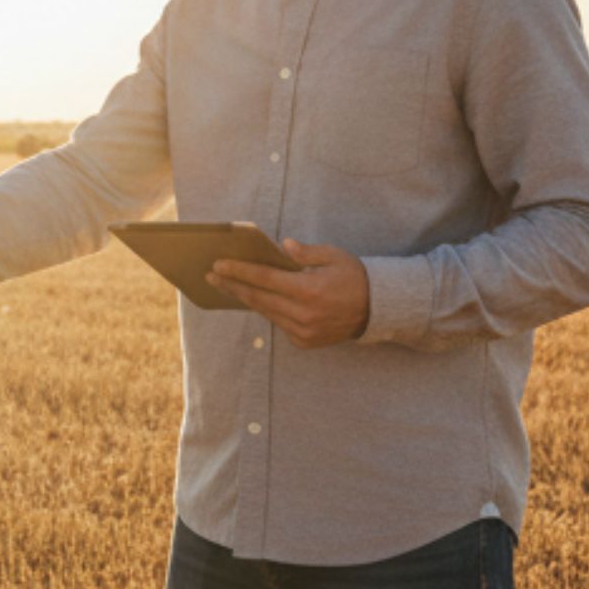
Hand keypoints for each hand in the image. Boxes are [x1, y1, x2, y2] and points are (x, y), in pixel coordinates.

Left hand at [208, 239, 371, 348]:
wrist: (377, 310)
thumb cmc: (353, 277)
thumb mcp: (333, 256)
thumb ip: (305, 253)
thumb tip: (281, 247)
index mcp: (308, 290)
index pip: (264, 278)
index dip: (239, 271)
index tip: (218, 265)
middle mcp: (303, 314)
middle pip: (257, 298)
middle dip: (232, 285)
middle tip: (211, 276)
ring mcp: (303, 331)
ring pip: (265, 312)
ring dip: (244, 299)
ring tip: (226, 286)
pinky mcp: (304, 341)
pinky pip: (278, 324)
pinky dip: (266, 310)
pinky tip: (253, 299)